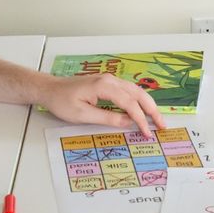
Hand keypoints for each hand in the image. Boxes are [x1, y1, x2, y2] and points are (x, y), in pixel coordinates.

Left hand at [42, 74, 165, 137]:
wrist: (50, 89)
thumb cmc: (62, 102)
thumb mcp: (83, 115)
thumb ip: (107, 118)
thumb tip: (128, 122)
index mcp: (104, 86)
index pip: (129, 103)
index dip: (141, 119)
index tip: (147, 132)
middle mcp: (110, 80)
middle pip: (138, 94)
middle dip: (152, 110)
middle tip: (162, 125)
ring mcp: (110, 80)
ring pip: (136, 91)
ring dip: (148, 105)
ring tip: (157, 119)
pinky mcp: (108, 83)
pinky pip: (129, 91)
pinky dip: (139, 100)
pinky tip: (144, 110)